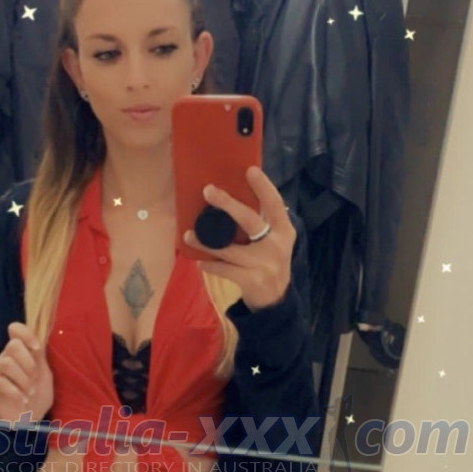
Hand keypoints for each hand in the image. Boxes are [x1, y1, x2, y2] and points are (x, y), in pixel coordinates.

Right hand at [0, 322, 53, 422]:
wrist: (32, 419)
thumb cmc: (38, 396)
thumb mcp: (45, 374)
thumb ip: (39, 356)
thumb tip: (38, 339)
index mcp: (21, 351)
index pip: (16, 329)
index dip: (26, 334)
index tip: (37, 348)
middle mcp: (7, 357)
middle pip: (12, 346)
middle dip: (28, 363)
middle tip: (35, 379)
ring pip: (6, 363)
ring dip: (23, 379)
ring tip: (30, 393)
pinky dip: (14, 391)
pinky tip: (22, 400)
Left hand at [183, 167, 295, 310]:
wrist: (275, 302)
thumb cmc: (268, 263)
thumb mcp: (273, 242)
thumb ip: (260, 225)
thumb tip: (229, 199)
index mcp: (284, 231)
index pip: (275, 204)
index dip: (263, 187)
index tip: (249, 170)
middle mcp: (276, 245)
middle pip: (249, 220)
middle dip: (227, 204)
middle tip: (208, 190)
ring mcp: (264, 264)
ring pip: (229, 248)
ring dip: (205, 241)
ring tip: (188, 235)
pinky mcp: (252, 280)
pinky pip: (224, 269)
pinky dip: (210, 264)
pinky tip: (200, 261)